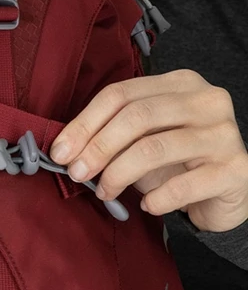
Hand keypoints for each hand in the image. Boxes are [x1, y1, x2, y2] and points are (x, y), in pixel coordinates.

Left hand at [50, 70, 247, 232]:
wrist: (226, 191)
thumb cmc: (176, 162)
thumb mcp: (142, 140)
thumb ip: (111, 135)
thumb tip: (64, 149)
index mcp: (179, 84)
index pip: (120, 94)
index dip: (84, 123)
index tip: (60, 151)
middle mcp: (206, 101)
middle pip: (136, 116)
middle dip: (97, 147)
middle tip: (76, 173)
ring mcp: (224, 134)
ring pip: (154, 148)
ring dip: (118, 174)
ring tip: (105, 192)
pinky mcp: (236, 170)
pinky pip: (183, 185)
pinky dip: (156, 199)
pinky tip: (147, 206)